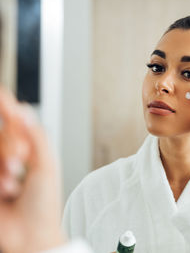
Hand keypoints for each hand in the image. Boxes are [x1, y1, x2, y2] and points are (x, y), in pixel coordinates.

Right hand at [0, 87, 65, 252]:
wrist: (31, 234)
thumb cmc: (43, 205)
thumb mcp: (46, 167)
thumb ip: (36, 138)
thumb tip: (25, 112)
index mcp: (31, 152)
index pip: (16, 123)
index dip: (7, 106)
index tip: (2, 93)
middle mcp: (11, 158)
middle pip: (4, 134)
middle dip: (10, 145)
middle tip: (20, 162)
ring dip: (3, 165)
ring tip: (12, 185)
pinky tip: (6, 191)